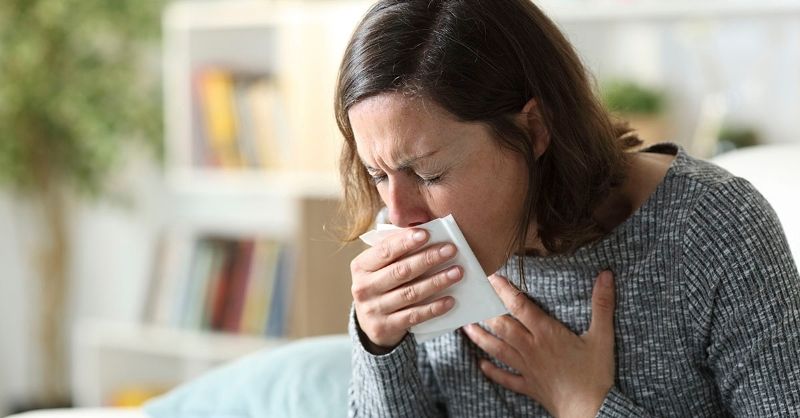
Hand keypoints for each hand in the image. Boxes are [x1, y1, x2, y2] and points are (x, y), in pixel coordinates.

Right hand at [351, 228, 462, 352]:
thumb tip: (425, 233)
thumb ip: (396, 250)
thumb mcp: (380, 266)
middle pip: (401, 271)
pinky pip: (414, 316)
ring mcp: (373, 309)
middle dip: (428, 258)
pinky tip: (450, 300)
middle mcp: (363, 288)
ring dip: (437, 282)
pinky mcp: (384, 327)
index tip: (426, 234)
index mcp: (361, 266)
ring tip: (457, 272)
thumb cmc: (381, 284)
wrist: (370, 322)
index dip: (405, 242)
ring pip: (410, 293)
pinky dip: (433, 308)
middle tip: (451, 250)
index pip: (384, 251)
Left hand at [463, 271, 615, 417]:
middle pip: (502, 326)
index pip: (520, 306)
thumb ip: (602, 304)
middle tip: (473, 299)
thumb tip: (606, 275)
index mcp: (546, 333)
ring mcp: (527, 368)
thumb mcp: (602, 336)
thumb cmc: (596, 374)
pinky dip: (492, 371)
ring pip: (497, 349)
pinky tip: (482, 365)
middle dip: (486, 311)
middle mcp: (531, 348)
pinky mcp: (528, 385)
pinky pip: (506, 378)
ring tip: (467, 327)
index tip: (492, 278)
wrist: (590, 410)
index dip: (505, 290)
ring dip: (481, 337)